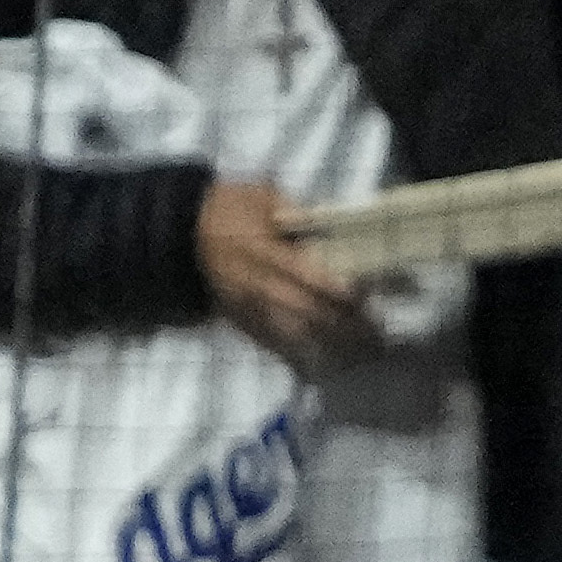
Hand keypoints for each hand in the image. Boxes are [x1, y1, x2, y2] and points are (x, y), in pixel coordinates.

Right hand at [196, 175, 369, 377]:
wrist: (183, 234)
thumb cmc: (229, 208)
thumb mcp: (260, 195)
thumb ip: (295, 209)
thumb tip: (330, 219)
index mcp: (262, 252)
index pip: (304, 274)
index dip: (336, 288)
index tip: (366, 296)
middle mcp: (255, 285)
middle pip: (304, 310)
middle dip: (342, 323)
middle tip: (378, 332)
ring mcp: (247, 307)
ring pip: (291, 332)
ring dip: (328, 344)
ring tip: (363, 352)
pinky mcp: (240, 320)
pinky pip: (271, 342)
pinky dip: (299, 355)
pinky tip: (326, 365)